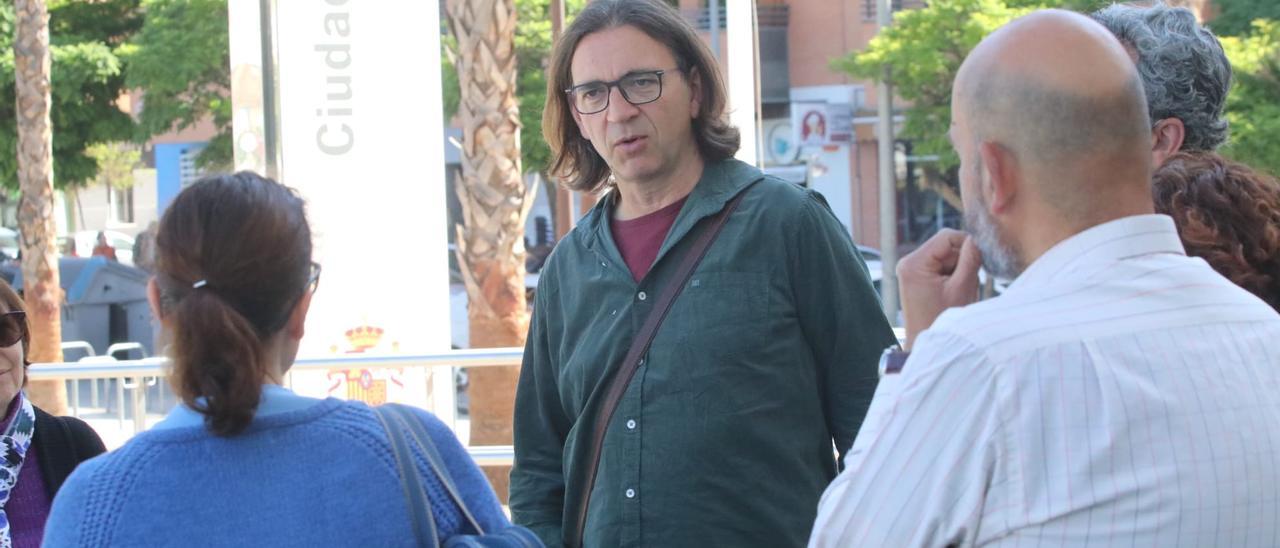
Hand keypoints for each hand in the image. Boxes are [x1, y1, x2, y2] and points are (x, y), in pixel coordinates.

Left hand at [896, 229, 981, 349]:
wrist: (929, 346)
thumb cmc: (942, 320)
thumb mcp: (962, 287)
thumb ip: (971, 259)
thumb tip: (978, 238)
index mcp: (914, 263)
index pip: (946, 237)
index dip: (967, 243)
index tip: (981, 258)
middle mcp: (908, 262)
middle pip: (946, 246)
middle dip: (962, 260)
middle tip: (967, 282)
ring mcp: (911, 270)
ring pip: (946, 257)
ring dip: (958, 270)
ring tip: (958, 291)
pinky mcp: (917, 277)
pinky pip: (941, 267)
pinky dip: (952, 276)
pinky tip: (952, 292)